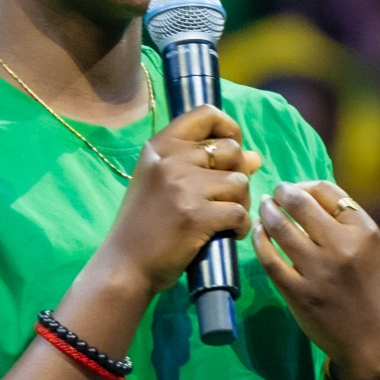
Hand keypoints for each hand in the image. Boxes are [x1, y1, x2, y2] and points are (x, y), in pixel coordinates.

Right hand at [94, 104, 260, 299]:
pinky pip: (240, 213)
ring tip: (224, 220)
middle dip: (239, 175)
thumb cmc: (147, 225)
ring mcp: (183, 187)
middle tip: (227, 199)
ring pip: (240, 183)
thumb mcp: (166, 184)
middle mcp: (171, 160)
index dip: (229, 129)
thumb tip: (254, 156)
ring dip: (241, 204)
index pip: (206, 113)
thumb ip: (205, 165)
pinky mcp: (196, 216)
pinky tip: (226, 235)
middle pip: (232, 151)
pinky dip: (241, 227)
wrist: (125, 266)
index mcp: (160, 146)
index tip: (231, 152)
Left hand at [251, 179, 379, 379]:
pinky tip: (259, 234)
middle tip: (273, 193)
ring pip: (281, 227)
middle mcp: (343, 246)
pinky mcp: (299, 292)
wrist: (373, 340)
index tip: (294, 190)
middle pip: (300, 203)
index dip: (304, 185)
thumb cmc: (370, 291)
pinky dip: (260, 241)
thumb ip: (344, 223)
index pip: (327, 190)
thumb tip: (305, 195)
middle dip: (281, 192)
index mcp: (365, 231)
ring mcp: (319, 270)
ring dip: (266, 212)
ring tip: (262, 209)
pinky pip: (269, 258)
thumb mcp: (370, 249)